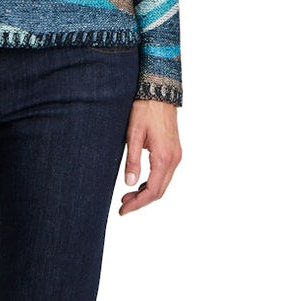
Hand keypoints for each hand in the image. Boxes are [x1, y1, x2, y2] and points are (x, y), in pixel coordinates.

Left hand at [119, 98, 180, 215]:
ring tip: (129, 195)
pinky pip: (165, 173)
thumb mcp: (133, 134)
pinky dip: (153, 182)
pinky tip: (141, 181)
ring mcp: (176, 154)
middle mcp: (174, 159)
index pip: (152, 191)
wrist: (159, 90)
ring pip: (163, 183)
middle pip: (160, 191)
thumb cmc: (145, 109)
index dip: (138, 204)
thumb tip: (130, 184)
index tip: (123, 210)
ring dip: (147, 192)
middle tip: (123, 205)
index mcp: (164, 157)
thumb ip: (132, 160)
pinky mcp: (174, 150)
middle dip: (141, 201)